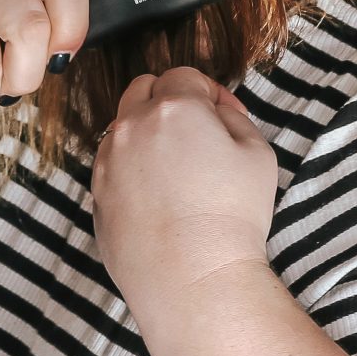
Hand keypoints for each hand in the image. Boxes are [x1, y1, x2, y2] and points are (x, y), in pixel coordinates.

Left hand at [89, 66, 279, 309]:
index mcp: (174, 108)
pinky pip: (112, 165)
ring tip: (178, 170)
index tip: (224, 116)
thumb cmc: (231, 216)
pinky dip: (131, 168)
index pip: (185, 76)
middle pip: (144, 89)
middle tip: (197, 132)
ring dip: (147, 133)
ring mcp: (108, 162)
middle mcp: (132, 127)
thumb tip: (216, 111)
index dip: (209, 92)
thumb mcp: (259, 154)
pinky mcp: (97, 195)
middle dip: (170, 99)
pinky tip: (159, 197)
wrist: (193, 279)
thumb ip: (234, 117)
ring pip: (123, 127)